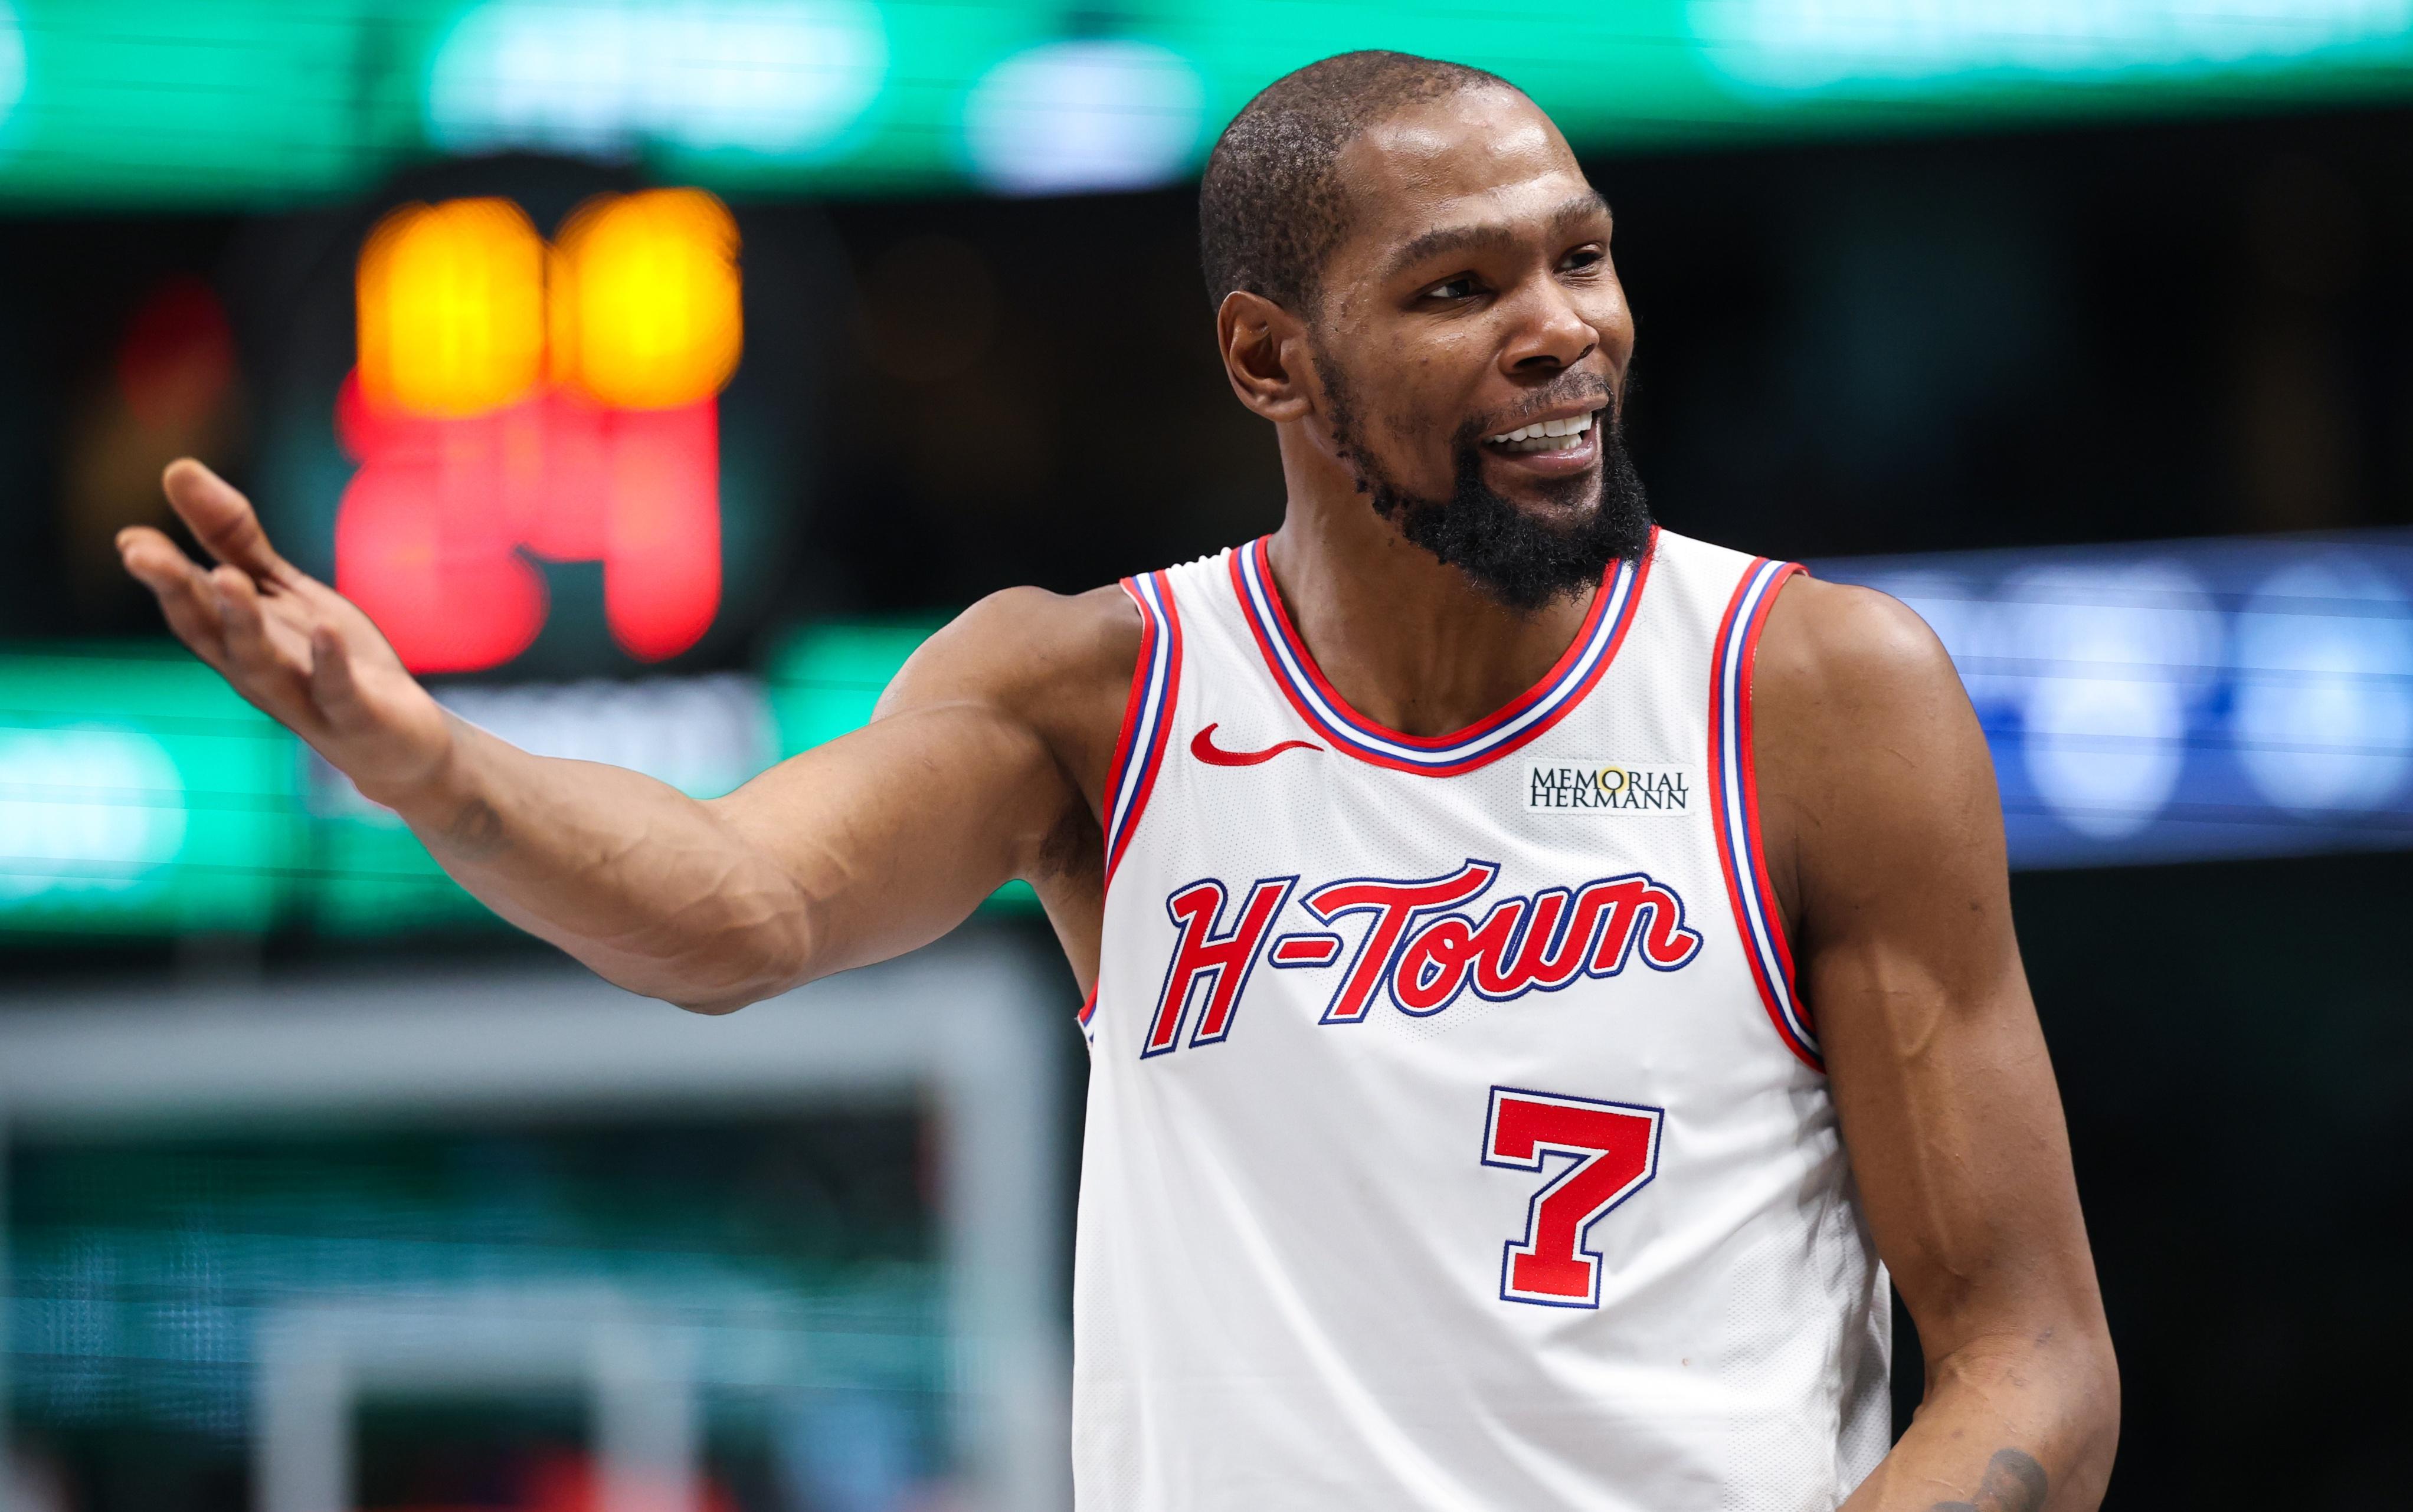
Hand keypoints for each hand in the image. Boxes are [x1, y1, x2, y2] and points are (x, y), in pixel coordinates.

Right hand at [119, 459, 455, 805]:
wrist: (399, 742)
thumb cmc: (328, 661)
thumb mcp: (283, 591)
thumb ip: (233, 539)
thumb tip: (175, 468)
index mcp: (237, 640)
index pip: (190, 605)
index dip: (160, 575)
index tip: (129, 539)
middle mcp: (258, 672)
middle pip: (211, 633)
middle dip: (176, 592)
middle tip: (142, 553)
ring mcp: (303, 698)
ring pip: (260, 663)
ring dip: (241, 622)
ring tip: (227, 577)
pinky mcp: (354, 715)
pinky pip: (336, 689)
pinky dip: (328, 660)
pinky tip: (323, 626)